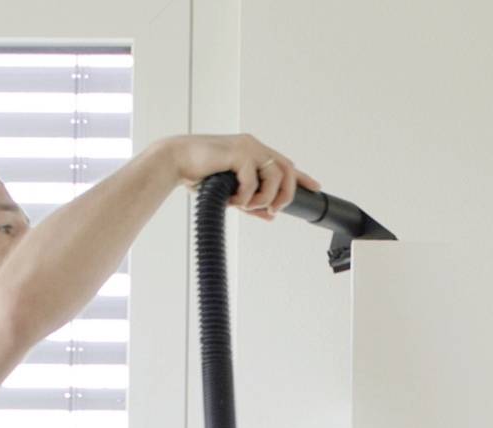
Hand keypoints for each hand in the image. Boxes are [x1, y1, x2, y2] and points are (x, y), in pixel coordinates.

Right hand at [169, 132, 321, 220]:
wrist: (177, 163)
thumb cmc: (201, 176)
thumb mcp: (231, 193)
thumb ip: (252, 203)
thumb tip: (271, 216)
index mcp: (253, 152)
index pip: (284, 164)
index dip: (302, 177)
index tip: (316, 187)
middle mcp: (253, 146)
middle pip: (287, 171)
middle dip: (284, 195)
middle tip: (273, 210)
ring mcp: (247, 147)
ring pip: (274, 177)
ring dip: (263, 198)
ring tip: (245, 205)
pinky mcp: (238, 152)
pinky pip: (253, 182)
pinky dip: (244, 197)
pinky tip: (232, 200)